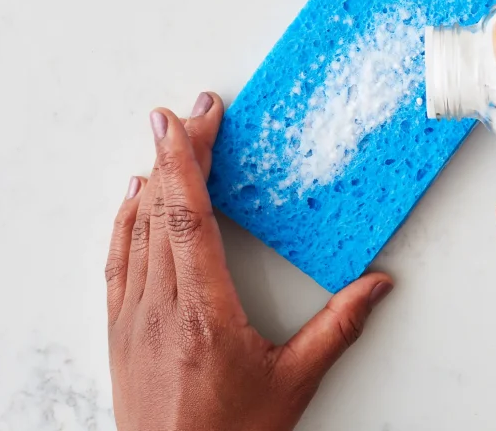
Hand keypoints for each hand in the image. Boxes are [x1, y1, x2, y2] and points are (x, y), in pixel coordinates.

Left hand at [105, 92, 392, 430]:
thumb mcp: (294, 383)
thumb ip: (338, 329)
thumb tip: (378, 286)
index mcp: (204, 312)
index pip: (189, 220)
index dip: (185, 163)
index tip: (187, 121)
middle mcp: (161, 307)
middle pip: (161, 211)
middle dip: (175, 154)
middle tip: (190, 112)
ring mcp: (134, 317)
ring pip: (137, 229)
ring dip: (152, 179)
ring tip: (166, 140)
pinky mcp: (121, 330)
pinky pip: (118, 260)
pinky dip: (126, 220)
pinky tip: (133, 199)